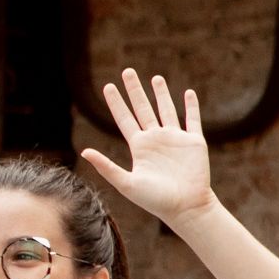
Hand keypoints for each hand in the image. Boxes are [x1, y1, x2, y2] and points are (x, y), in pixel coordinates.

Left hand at [80, 68, 216, 224]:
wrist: (185, 207)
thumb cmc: (155, 200)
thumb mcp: (126, 183)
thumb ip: (106, 167)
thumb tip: (85, 151)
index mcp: (139, 147)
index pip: (124, 118)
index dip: (116, 103)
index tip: (108, 87)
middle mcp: (155, 140)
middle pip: (143, 108)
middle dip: (135, 90)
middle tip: (127, 71)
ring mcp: (175, 139)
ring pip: (166, 110)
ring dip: (161, 94)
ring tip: (155, 78)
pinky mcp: (194, 142)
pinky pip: (192, 119)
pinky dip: (191, 106)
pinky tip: (188, 93)